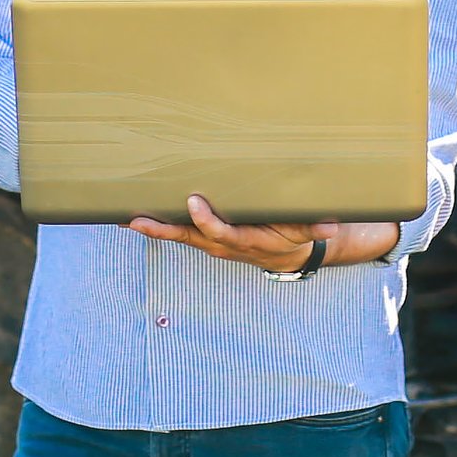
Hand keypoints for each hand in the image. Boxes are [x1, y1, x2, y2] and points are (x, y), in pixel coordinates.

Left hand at [126, 194, 398, 273]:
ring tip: (124, 217)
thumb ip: (314, 226)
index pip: (220, 232)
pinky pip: (178, 231)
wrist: (287, 255)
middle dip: (161, 229)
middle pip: (187, 236)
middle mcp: (222, 243)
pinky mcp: (205, 238)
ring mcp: (210, 243)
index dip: (206, 220)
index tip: (194, 201)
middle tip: (136, 220)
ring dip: (151, 226)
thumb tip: (331, 225)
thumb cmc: (293, 236)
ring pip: (177, 235)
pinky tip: (137, 217)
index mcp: (244, 240)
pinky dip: (158, 225)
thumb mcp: (305, 231)